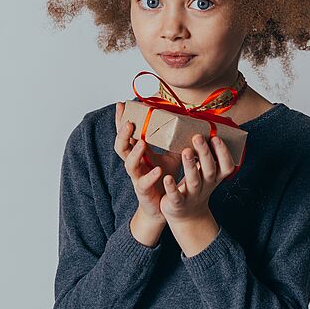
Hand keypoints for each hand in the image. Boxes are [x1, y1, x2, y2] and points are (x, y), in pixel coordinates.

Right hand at [114, 101, 182, 221]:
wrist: (164, 204)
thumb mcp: (171, 154)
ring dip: (134, 153)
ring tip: (142, 143)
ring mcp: (137, 178)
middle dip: (122, 134)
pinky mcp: (143, 191)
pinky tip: (158, 170)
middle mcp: (134, 164)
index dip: (122, 120)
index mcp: (138, 152)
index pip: (127, 133)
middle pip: (120, 147)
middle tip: (129, 123)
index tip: (122, 104)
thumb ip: (174, 140)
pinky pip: (143, 183)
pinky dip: (150, 176)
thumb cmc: (165, 176)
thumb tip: (189, 121)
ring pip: (129, 164)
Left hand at [160, 133, 235, 222]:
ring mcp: (192, 196)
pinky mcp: (177, 204)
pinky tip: (166, 177)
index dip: (223, 153)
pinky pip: (176, 196)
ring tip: (185, 151)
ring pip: (193, 181)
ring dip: (190, 166)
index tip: (216, 138)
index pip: (226, 166)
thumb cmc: (195, 187)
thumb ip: (209, 155)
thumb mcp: (205, 173)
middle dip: (205, 154)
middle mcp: (205, 186)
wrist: (186, 216)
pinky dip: (172, 187)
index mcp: (214, 178)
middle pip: (209, 170)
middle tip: (197, 137)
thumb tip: (215, 127)